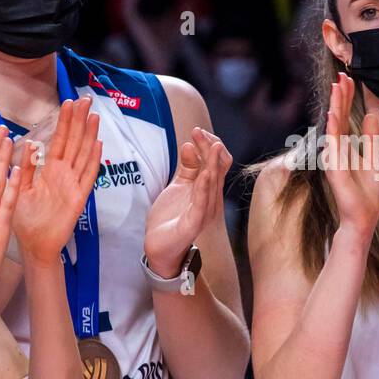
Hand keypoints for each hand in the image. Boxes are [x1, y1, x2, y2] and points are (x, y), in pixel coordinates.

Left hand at [11, 97, 102, 264]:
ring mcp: (73, 185)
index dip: (64, 122)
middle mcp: (63, 175)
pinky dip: (93, 160)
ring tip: (93, 116)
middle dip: (79, 121)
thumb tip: (29, 143)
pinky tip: (98, 144)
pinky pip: (88, 176)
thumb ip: (24, 168)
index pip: (58, 141)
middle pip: (74, 142)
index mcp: (49, 171)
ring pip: (83, 154)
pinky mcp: (79, 198)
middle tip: (85, 99)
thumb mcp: (18, 190)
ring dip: (89, 135)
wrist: (34, 245)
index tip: (68, 103)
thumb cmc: (25, 220)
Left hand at [144, 124, 232, 275]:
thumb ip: (187, 167)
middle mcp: (210, 198)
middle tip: (199, 132)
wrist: (160, 246)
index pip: (217, 162)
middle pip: (217, 168)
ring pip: (213, 183)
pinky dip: (204, 188)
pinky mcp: (195, 223)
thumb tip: (190, 145)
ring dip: (212, 164)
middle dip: (210, 148)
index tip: (198, 131)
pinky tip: (204, 175)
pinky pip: (202, 204)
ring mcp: (204, 210)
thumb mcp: (179, 186)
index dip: (211, 145)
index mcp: (207, 188)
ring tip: (212, 146)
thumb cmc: (171, 217)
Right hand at [322, 72, 378, 236]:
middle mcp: (337, 150)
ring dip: (335, 107)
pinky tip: (334, 114)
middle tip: (342, 75)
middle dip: (340, 96)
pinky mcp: (334, 169)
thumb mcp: (374, 159)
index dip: (347, 98)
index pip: (346, 117)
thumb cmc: (366, 194)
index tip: (349, 79)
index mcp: (347, 147)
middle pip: (339, 118)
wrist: (363, 218)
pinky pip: (334, 146)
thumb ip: (371, 139)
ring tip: (337, 87)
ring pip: (334, 128)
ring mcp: (334, 159)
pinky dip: (334, 129)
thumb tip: (374, 116)